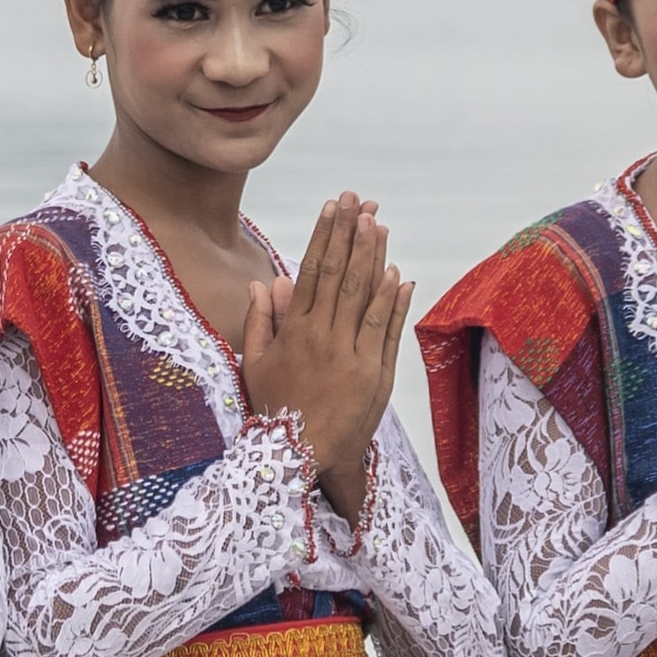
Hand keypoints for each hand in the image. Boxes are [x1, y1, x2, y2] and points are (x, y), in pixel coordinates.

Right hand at [240, 194, 407, 518]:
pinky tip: (399, 275)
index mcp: (295, 331)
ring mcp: (353, 355)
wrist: (302, 455)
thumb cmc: (276, 410)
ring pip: (365, 297)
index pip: (312, 271)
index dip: (325, 236)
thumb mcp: (257, 363)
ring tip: (379, 224)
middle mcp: (324, 338)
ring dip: (374, 258)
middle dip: (351, 234)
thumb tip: (264, 282)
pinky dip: (393, 302)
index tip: (333, 207)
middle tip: (360, 201)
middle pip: (341, 275)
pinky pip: (385, 331)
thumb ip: (261, 321)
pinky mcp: (376, 375)